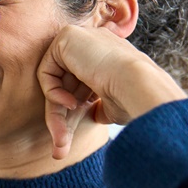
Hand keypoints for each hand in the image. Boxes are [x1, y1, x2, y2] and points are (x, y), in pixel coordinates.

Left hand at [38, 23, 186, 158]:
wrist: (140, 85)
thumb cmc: (132, 99)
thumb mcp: (112, 106)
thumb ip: (99, 105)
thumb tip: (95, 115)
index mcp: (107, 58)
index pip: (80, 87)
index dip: (75, 114)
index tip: (69, 141)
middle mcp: (93, 45)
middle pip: (65, 87)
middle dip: (60, 120)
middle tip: (59, 151)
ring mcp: (81, 39)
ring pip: (54, 83)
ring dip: (55, 114)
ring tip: (61, 141)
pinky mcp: (67, 37)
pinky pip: (46, 71)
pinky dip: (53, 92)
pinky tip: (70, 104)